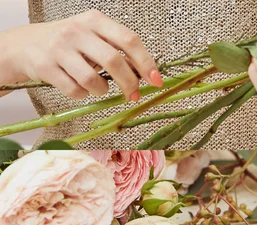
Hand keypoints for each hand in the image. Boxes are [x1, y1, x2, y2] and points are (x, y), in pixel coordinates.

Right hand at [0, 9, 161, 99]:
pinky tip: (78, 88)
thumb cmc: (68, 45)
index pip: (128, 40)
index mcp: (95, 20)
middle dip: (129, 83)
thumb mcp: (91, 38)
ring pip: (93, 79)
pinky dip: (82, 95)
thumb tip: (145, 75)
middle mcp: (78, 31)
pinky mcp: (47, 67)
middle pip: (114, 60)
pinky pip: (74, 90)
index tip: (156, 81)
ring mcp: (61, 48)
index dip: (146, 62)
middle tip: (132, 95)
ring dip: (101, 91)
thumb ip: (116, 51)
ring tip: (97, 88)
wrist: (25, 45)